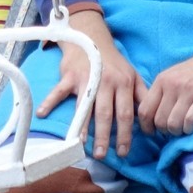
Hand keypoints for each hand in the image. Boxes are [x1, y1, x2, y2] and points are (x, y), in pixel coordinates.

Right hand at [37, 10, 144, 159]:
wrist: (92, 37)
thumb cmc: (113, 62)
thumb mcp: (132, 75)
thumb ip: (142, 96)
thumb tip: (150, 122)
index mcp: (123, 83)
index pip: (125, 113)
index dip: (125, 133)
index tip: (123, 152)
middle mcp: (106, 81)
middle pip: (105, 113)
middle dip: (104, 136)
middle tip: (101, 155)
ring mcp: (86, 78)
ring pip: (84, 106)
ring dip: (82, 126)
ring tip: (81, 144)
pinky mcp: (70, 75)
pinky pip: (59, 90)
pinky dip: (49, 101)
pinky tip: (43, 114)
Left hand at [138, 27, 192, 136]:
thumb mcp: (174, 75)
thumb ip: (161, 92)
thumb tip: (149, 118)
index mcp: (162, 80)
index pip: (144, 110)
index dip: (147, 127)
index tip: (154, 132)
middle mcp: (173, 85)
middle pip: (159, 121)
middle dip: (166, 131)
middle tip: (174, 129)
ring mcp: (189, 90)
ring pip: (173, 124)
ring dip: (179, 132)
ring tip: (184, 127)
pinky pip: (190, 121)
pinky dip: (190, 129)